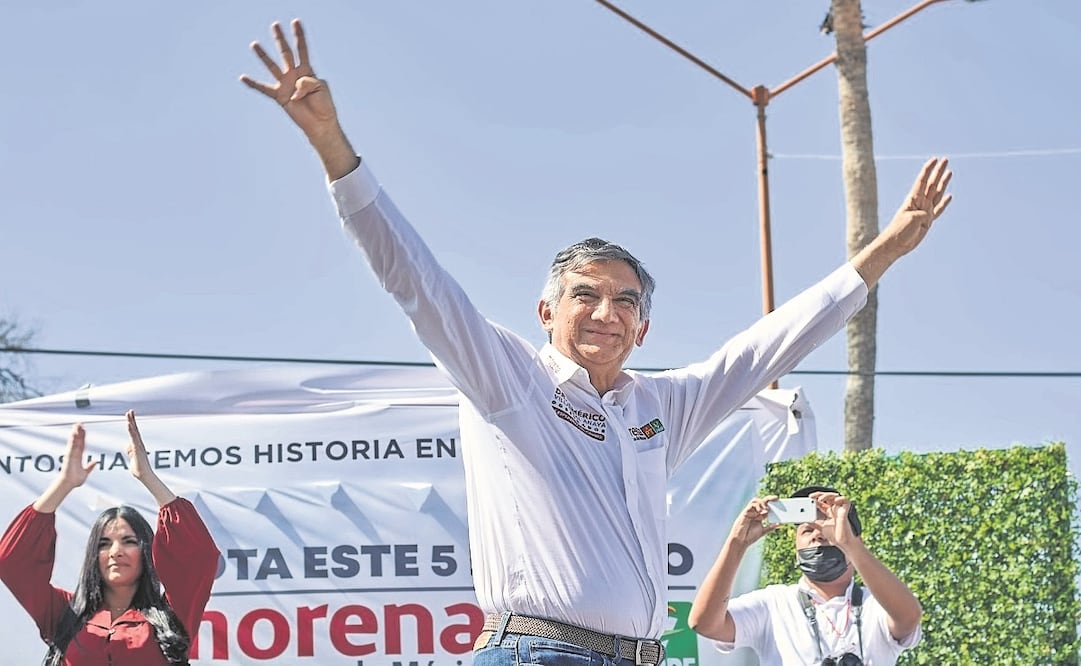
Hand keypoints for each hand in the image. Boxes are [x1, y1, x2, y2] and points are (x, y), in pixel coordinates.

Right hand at [59, 423, 97, 488]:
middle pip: (77, 440)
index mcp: (78, 456)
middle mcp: (74, 453)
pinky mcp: (69, 455)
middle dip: (79, 432)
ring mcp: (71, 453)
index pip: (82, 444)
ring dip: (76, 432)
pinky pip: (72, 445)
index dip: (83, 437)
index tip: (84, 430)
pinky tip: (74, 433)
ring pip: (74, 441)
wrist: (69, 483)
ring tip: (77, 424)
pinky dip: (73, 439)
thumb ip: (90, 467)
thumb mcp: (85, 472)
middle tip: (80, 423)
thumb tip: (95, 462)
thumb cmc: (75, 479)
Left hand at [125, 409, 153, 481]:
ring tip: (129, 414)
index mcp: (136, 445)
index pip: (133, 432)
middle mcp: (138, 444)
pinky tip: (129, 424)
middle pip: (134, 429)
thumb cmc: (138, 469)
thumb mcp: (132, 458)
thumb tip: (128, 446)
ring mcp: (138, 445)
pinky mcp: (137, 449)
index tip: (130, 416)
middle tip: (130, 411)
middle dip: (132, 420)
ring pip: (134, 432)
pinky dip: (131, 430)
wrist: (144, 475)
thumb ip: (129, 451)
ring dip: (131, 422)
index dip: (131, 424)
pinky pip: (133, 438)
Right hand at [241, 20, 340, 139]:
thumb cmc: (324, 105)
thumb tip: (294, 84)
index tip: (296, 22)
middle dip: (281, 39)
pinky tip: (243, 77)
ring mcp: (285, 84)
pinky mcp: (279, 96)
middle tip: (275, 25)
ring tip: (254, 44)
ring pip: (273, 66)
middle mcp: (294, 74)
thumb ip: (308, 81)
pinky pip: (264, 89)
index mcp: (307, 70)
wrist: (320, 123)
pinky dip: (253, 84)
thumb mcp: (320, 88)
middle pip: (286, 52)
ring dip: (263, 56)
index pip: (302, 49)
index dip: (299, 36)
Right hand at [728, 496, 780, 545]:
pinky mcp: (745, 513)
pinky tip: (760, 511)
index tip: (779, 501)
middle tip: (776, 498)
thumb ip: (771, 527)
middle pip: (762, 502)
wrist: (741, 541)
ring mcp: (750, 512)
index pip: (767, 507)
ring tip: (767, 509)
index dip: (772, 504)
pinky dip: (757, 506)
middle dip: (769, 499)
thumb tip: (780, 524)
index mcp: (760, 516)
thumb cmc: (750, 536)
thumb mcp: (763, 531)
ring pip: (755, 501)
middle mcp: (755, 512)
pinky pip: (751, 505)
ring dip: (762, 502)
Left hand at [810, 491, 859, 548]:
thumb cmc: (833, 535)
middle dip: (819, 494)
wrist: (842, 542)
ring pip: (835, 496)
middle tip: (811, 496)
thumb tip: (803, 519)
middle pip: (827, 497)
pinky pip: (846, 501)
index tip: (809, 498)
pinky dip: (840, 498)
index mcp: (828, 511)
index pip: (821, 501)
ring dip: (827, 495)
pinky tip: (834, 500)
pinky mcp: (846, 511)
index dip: (815, 498)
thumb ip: (812, 522)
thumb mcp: (819, 527)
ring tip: (820, 499)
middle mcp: (834, 509)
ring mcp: (840, 509)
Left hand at [882, 157, 952, 255]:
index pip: (922, 181)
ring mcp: (924, 211)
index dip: (928, 170)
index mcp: (913, 200)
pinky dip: (945, 203)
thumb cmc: (899, 231)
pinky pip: (938, 210)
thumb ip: (922, 214)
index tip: (935, 159)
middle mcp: (920, 203)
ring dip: (943, 183)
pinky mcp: (928, 221)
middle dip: (938, 171)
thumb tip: (928, 216)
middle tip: (945, 159)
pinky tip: (950, 196)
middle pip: (932, 184)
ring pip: (937, 193)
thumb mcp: (912, 220)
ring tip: (949, 172)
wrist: (894, 244)